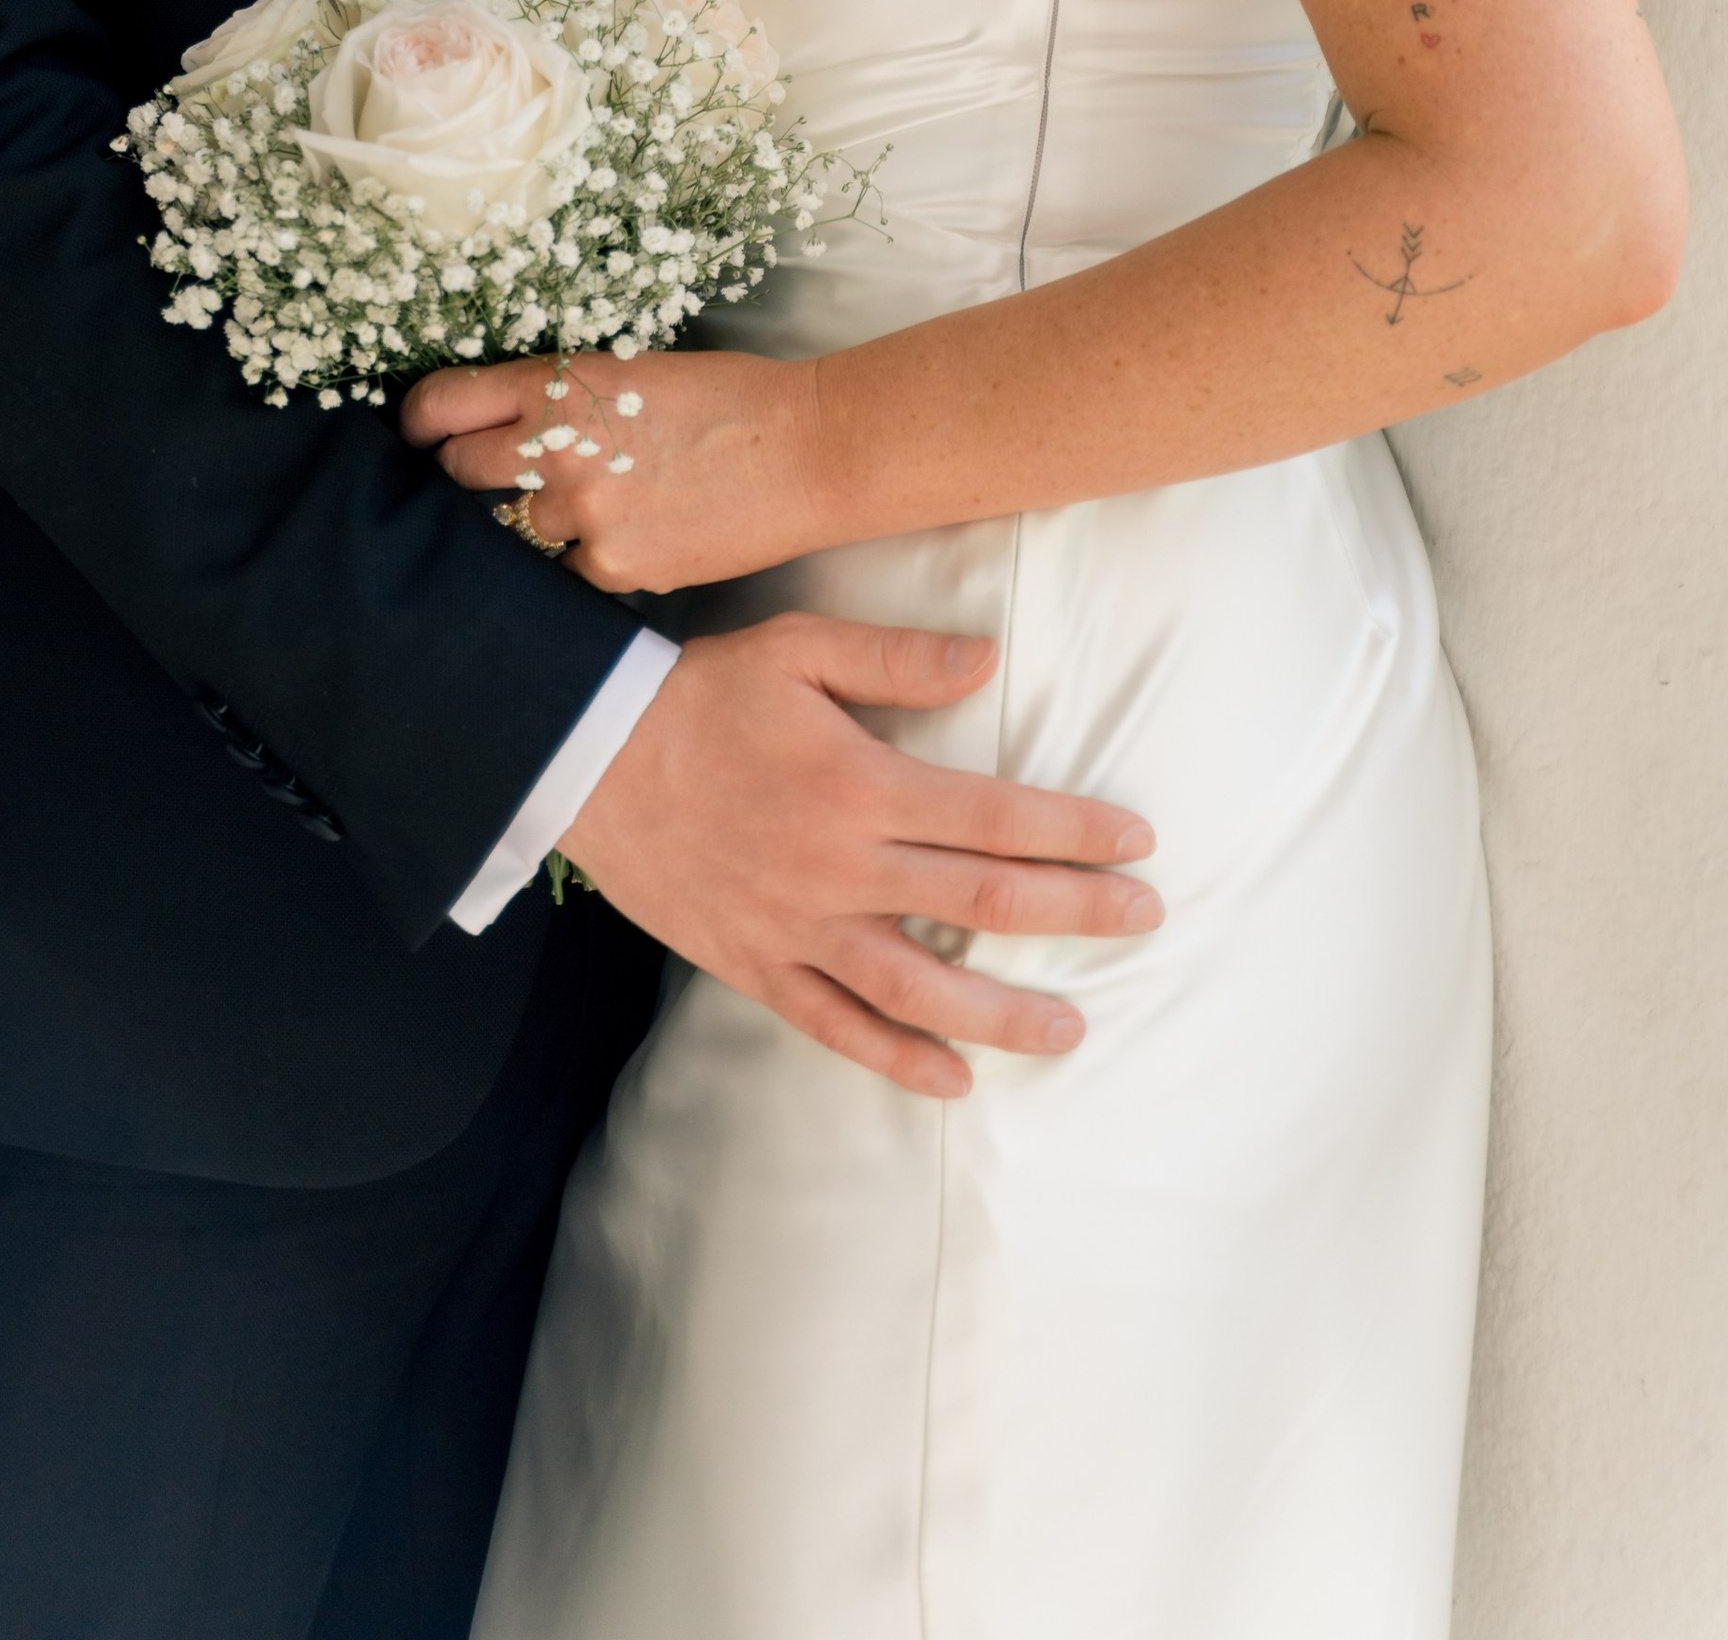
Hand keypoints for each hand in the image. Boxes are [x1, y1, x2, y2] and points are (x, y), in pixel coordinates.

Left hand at [401, 345, 823, 590]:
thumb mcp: (632, 373)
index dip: (419, 423)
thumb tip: (508, 428)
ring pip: (516, 529)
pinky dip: (585, 561)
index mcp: (557, 385)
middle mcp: (555, 448)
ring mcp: (581, 514)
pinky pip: (566, 573)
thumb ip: (563, 398)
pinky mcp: (613, 567)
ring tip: (594, 508)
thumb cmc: (729, 399)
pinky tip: (626, 539)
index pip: (442, 405)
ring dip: (539, 521)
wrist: (806, 450)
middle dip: (465, 476)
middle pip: (458, 472)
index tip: (417, 436)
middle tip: (491, 479)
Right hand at [561, 613, 1160, 1093]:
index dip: (1076, 831)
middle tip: (1144, 922)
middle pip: (981, 906)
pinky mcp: (755, 965)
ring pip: (921, 992)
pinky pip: (837, 1027)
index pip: (996, 817)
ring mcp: (798, 927)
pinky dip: (898, 1061)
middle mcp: (840, 867)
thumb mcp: (796, 647)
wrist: (583, 757)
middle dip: (1075, 915)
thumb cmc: (700, 693)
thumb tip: (989, 658)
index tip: (1138, 840)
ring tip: (1071, 1031)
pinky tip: (953, 1081)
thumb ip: (896, 658)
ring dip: (1004, 1016)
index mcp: (860, 785)